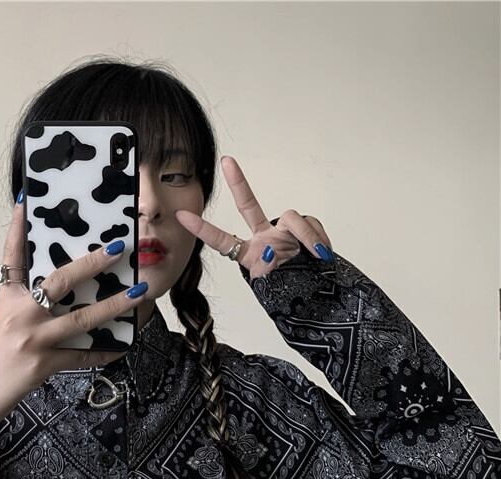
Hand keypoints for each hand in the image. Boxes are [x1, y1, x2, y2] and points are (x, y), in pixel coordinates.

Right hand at [0, 195, 146, 436]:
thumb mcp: (2, 317)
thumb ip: (23, 296)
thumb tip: (54, 282)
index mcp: (9, 298)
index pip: (13, 257)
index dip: (17, 228)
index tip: (26, 202)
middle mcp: (21, 314)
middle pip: (59, 282)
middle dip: (91, 264)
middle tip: (117, 249)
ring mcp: (34, 340)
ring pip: (81, 320)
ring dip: (113, 306)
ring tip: (139, 294)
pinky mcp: (45, 364)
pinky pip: (83, 357)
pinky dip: (104, 352)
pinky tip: (124, 345)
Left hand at [175, 155, 333, 278]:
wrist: (318, 290)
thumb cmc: (290, 289)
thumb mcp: (271, 285)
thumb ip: (266, 269)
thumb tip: (268, 250)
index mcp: (248, 253)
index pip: (221, 240)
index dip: (202, 229)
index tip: (180, 215)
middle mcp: (263, 236)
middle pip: (248, 205)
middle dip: (238, 183)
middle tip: (227, 162)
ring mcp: (284, 231)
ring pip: (291, 219)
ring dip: (304, 237)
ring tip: (315, 254)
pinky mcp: (305, 227)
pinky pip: (311, 226)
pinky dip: (318, 240)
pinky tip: (322, 254)